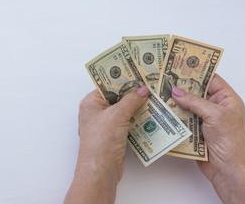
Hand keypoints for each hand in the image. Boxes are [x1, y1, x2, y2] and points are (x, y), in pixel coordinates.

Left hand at [64, 86, 148, 203]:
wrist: (100, 170)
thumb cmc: (102, 140)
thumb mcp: (117, 115)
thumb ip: (131, 100)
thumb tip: (142, 89)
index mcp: (91, 102)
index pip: (107, 85)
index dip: (123, 79)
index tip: (138, 73)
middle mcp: (96, 111)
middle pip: (116, 97)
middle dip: (132, 93)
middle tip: (150, 84)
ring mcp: (105, 124)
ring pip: (123, 110)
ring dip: (137, 106)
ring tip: (154, 97)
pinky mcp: (113, 135)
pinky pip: (127, 122)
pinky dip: (137, 119)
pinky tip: (151, 115)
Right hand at [172, 74, 244, 202]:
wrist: (228, 171)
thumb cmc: (231, 142)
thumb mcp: (215, 115)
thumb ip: (194, 101)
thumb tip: (176, 91)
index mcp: (226, 99)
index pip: (211, 79)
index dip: (196, 71)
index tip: (180, 65)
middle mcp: (215, 107)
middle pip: (195, 92)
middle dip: (181, 87)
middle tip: (164, 79)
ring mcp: (204, 120)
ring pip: (186, 106)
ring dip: (174, 103)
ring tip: (159, 94)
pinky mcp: (194, 132)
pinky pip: (182, 120)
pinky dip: (173, 117)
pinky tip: (162, 112)